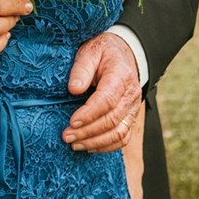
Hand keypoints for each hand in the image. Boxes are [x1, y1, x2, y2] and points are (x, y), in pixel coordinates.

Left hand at [64, 32, 141, 150]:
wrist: (123, 54)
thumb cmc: (103, 53)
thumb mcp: (90, 51)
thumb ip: (81, 68)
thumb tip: (73, 89)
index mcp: (120, 76)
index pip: (107, 100)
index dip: (89, 114)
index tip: (71, 122)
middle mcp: (130, 95)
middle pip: (112, 120)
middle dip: (87, 132)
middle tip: (66, 136)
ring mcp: (133, 108)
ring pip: (119, 133)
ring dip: (95, 142)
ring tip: (74, 144)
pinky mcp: (130, 118)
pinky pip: (123, 138)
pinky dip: (106, 146)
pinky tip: (88, 146)